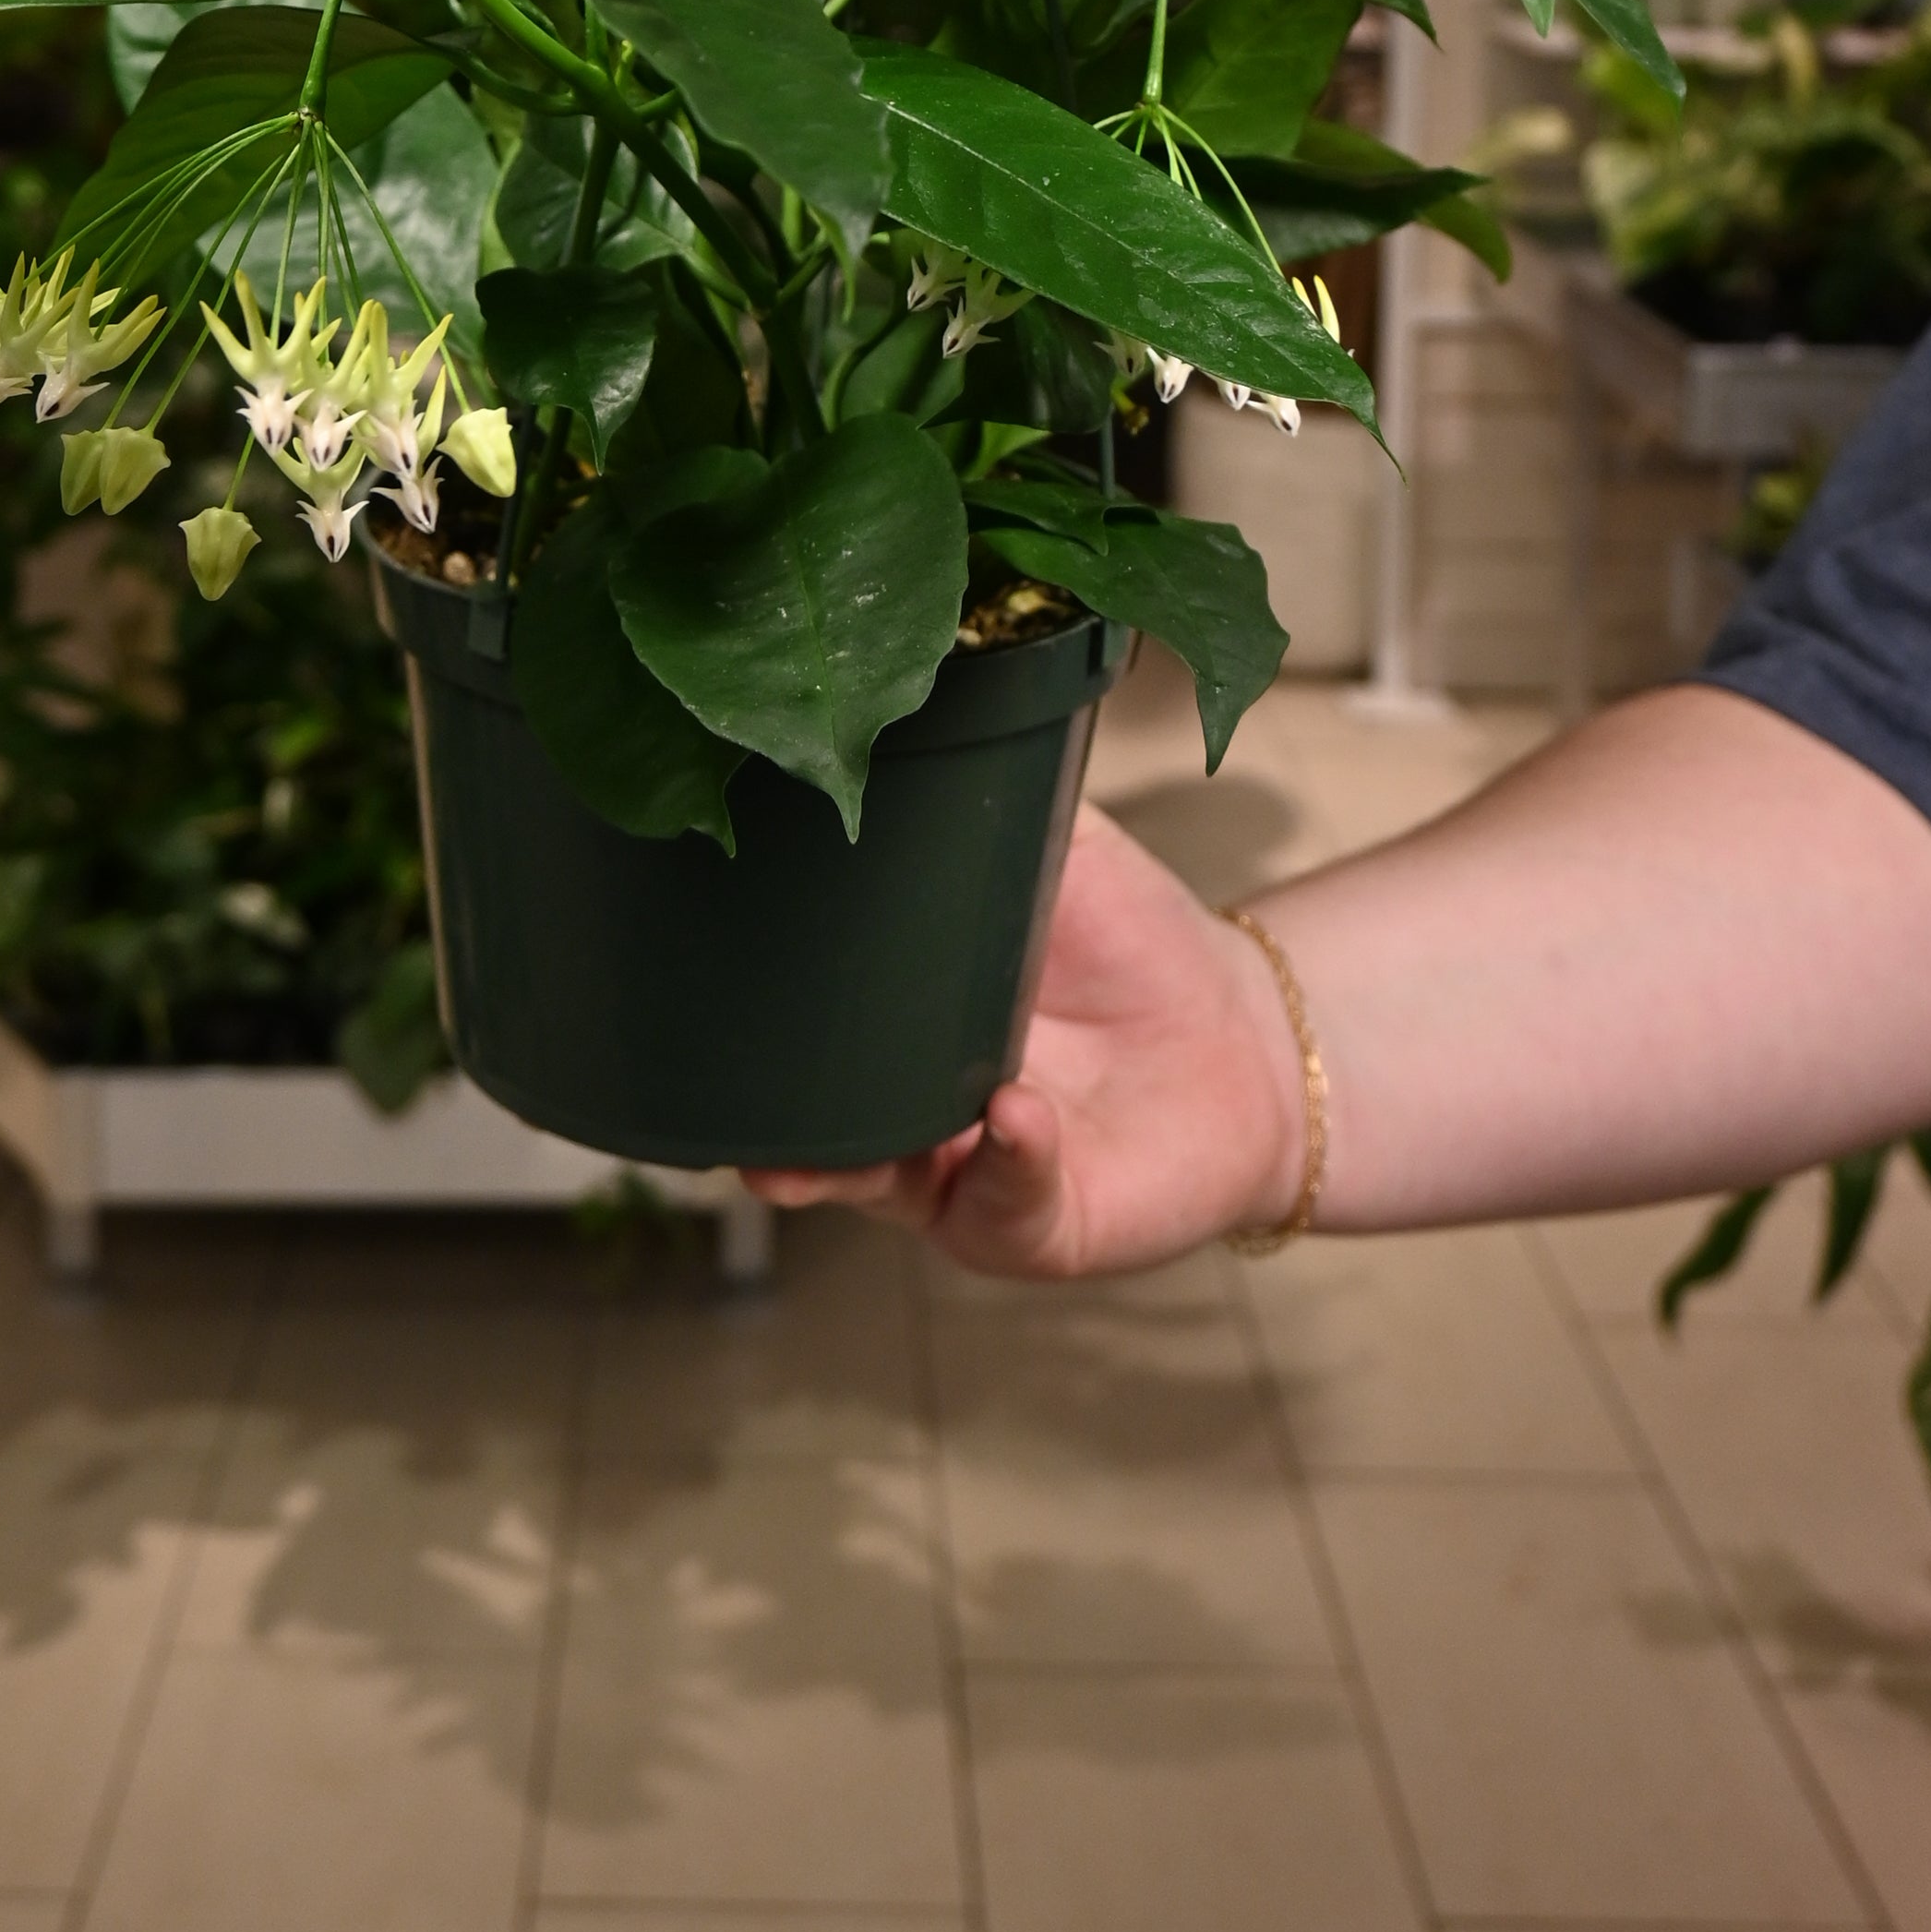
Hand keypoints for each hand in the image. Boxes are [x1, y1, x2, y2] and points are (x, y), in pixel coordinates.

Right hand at [743, 801, 1308, 1279]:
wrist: (1243, 1035)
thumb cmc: (1127, 942)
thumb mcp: (1049, 849)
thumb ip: (985, 793)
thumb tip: (911, 709)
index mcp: (881, 1021)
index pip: (784, 1029)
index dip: (731, 1027)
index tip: (687, 1000)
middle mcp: (897, 1112)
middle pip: (797, 1125)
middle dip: (756, 1125)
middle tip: (723, 1107)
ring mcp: (959, 1175)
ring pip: (872, 1184)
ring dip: (838, 1167)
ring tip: (807, 1156)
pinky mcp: (1038, 1221)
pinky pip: (1008, 1198)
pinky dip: (1008, 1156)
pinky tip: (1014, 1111)